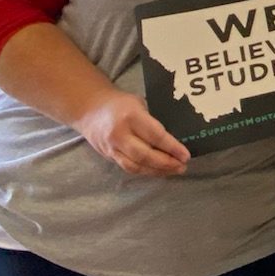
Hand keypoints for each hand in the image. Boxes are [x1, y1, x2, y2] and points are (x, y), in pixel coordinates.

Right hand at [75, 89, 189, 175]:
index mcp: (131, 116)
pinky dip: (146, 171)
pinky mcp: (108, 156)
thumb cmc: (120, 103)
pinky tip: (158, 171)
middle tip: (182, 166)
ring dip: (157, 171)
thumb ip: (152, 121)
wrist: (89, 109)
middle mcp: (120, 134)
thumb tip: (175, 139)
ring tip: (174, 171)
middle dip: (166, 164)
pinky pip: (128, 168)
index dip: (172, 148)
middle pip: (145, 155)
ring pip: (136, 166)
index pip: (155, 135)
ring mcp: (112, 148)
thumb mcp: (139, 103)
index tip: (186, 155)